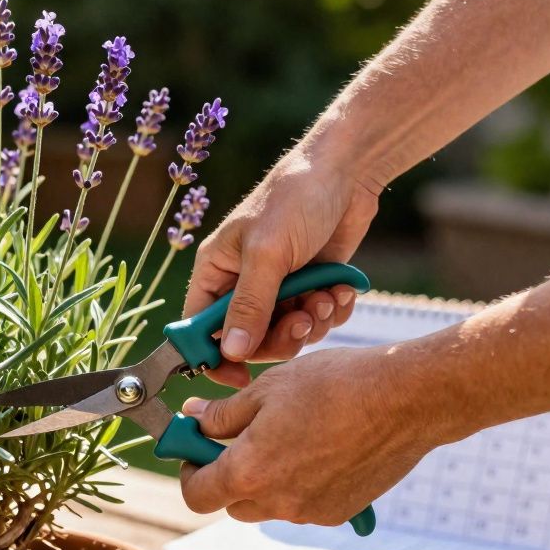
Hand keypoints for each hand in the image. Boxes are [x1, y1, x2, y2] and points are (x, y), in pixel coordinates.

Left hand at [176, 344, 456, 524]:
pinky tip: (317, 447)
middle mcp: (277, 502)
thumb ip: (222, 414)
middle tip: (238, 438)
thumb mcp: (267, 389)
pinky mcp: (340, 513)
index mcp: (248, 471)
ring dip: (263, 480)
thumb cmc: (334, 385)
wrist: (406, 399)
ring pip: (268, 505)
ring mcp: (310, 511)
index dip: (189, 471)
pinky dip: (298, 484)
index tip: (195, 449)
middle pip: (231, 504)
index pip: (196, 494)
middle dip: (226, 475)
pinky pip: (303, 505)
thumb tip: (193, 419)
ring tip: (285, 437)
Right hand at [184, 149, 379, 386]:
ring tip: (326, 296)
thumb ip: (250, 305)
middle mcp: (242, 284)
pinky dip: (330, 311)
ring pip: (286, 334)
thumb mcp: (268, 253)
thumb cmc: (295, 197)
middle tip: (302, 322)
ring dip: (311, 322)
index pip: (201, 329)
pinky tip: (340, 289)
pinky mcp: (309, 287)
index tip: (240, 378)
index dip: (215, 358)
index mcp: (216, 271)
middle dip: (280, 337)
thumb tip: (230, 352)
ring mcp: (277, 287)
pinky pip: (315, 321)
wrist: (348, 171)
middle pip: (248, 341)